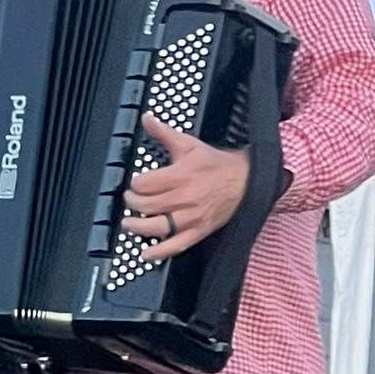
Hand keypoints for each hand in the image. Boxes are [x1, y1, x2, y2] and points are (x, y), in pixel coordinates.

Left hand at [120, 115, 249, 259]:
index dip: (135, 184)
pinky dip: (158, 253)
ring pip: (156, 227)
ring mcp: (191, 218)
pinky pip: (175, 246)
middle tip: (130, 200)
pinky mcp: (198, 231)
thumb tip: (146, 119)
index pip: (144, 184)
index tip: (135, 184)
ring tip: (128, 223)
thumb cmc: (216, 164)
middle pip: (146, 205)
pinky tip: (145, 254)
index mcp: (180, 175)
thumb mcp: (189, 144)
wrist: (245, 181)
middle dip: (133, 203)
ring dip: (137, 227)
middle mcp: (183, 198)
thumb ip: (164, 133)